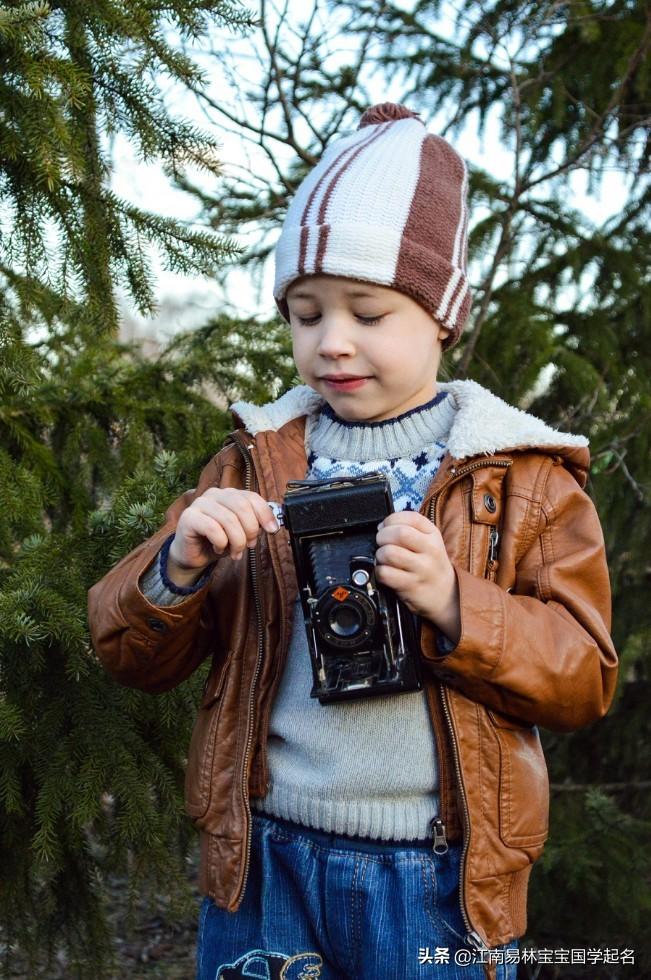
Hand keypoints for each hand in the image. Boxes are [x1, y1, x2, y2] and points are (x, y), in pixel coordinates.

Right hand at [169, 488, 279, 575]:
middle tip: (249, 545)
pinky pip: (213, 529)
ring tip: (235, 552)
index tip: (272, 530)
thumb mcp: (242, 532)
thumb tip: (273, 525)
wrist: (194, 556)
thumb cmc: (219, 541)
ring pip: (229, 520)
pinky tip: (218, 548)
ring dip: (237, 542)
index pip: (252, 497)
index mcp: (229, 494)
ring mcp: (200, 503)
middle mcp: (214, 494)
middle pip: (242, 507)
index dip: (265, 514)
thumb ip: (255, 524)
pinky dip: (221, 543)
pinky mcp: (188, 517)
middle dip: (250, 530)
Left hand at [374, 511, 460, 643]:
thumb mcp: (429, 542)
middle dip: (382, 536)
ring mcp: (421, 569)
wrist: (446, 595)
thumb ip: (409, 529)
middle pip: (399, 533)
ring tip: (384, 559)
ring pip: (389, 553)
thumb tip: (382, 527)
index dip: (391, 520)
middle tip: (382, 543)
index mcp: (433, 534)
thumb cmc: (430, 564)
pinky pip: (385, 573)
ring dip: (379, 555)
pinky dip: (379, 572)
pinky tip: (385, 572)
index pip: (410, 517)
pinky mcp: (411, 586)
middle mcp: (430, 550)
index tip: (386, 527)